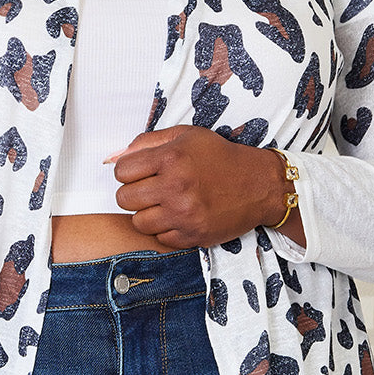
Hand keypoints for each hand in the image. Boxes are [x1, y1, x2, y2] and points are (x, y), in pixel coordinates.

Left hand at [110, 126, 304, 248]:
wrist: (259, 185)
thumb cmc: (220, 157)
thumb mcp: (186, 136)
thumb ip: (147, 142)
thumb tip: (114, 156)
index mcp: (172, 158)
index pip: (121, 171)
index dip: (129, 172)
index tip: (141, 172)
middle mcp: (176, 187)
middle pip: (124, 199)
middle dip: (134, 193)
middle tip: (151, 190)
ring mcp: (184, 214)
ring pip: (138, 222)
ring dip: (147, 214)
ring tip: (164, 204)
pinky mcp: (193, 235)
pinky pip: (159, 238)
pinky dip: (165, 229)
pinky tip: (179, 216)